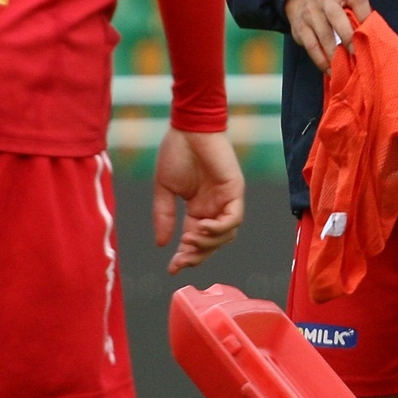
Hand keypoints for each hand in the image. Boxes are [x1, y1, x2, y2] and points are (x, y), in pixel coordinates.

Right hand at [153, 127, 246, 273]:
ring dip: (208, 243)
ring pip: (226, 235)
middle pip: (213, 243)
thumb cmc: (176, 152)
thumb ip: (164, 216)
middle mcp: (215, 207)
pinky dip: (220, 228)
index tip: (172, 268)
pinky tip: (202, 227)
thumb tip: (162, 244)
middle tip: (181, 260)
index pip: (195, 240)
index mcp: (199, 208)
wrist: (188, 128)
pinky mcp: (235, 190)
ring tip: (188, 240)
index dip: (185, 256)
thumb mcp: (165, 190)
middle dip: (197, 255)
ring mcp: (227, 199)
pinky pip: (234, 218)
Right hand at [285, 0, 370, 71]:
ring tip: (345, 67)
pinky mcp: (300, 28)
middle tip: (356, 53)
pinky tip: (330, 69)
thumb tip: (374, 34)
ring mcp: (310, 14)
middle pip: (336, 16)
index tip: (370, 32)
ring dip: (335, 53)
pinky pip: (312, 47)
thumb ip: (359, 11)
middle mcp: (324, 0)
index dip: (365, 15)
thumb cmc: (332, 2)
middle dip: (347, 36)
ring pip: (323, 35)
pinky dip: (321, 60)